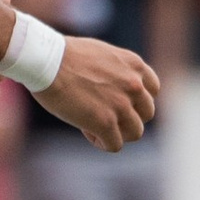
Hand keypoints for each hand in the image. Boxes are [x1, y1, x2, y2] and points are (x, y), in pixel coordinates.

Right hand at [39, 34, 159, 150]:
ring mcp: (121, 105)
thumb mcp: (102, 54)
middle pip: (146, 113)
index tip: (119, 101)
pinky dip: (102, 142)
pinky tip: (87, 131)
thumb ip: (117, 70)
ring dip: (118, 132)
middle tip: (105, 115)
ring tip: (96, 126)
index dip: (136, 99)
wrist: (46, 60)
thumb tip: (114, 89)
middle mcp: (134, 85)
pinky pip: (115, 145)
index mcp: (134, 65)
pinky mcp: (105, 123)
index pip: (152, 90)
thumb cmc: (63, 56)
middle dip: (127, 116)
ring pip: (135, 132)